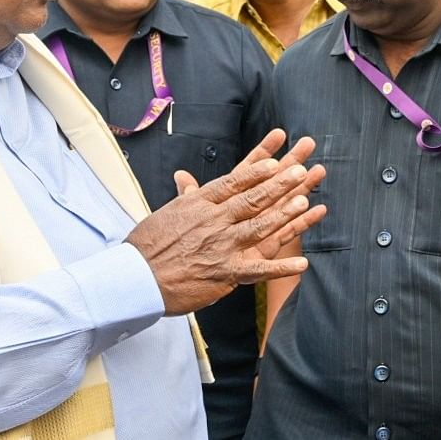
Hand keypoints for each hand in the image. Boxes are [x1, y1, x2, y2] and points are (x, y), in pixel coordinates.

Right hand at [126, 129, 326, 314]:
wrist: (136, 279)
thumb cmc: (147, 246)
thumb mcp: (166, 213)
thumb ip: (184, 195)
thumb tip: (184, 176)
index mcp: (199, 204)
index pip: (232, 181)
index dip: (256, 170)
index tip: (274, 160)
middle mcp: (213, 221)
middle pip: (251, 199)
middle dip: (278, 183)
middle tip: (299, 170)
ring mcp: (220, 246)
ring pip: (258, 227)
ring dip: (284, 214)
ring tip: (304, 201)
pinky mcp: (224, 273)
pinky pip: (258, 270)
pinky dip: (282, 268)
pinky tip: (302, 263)